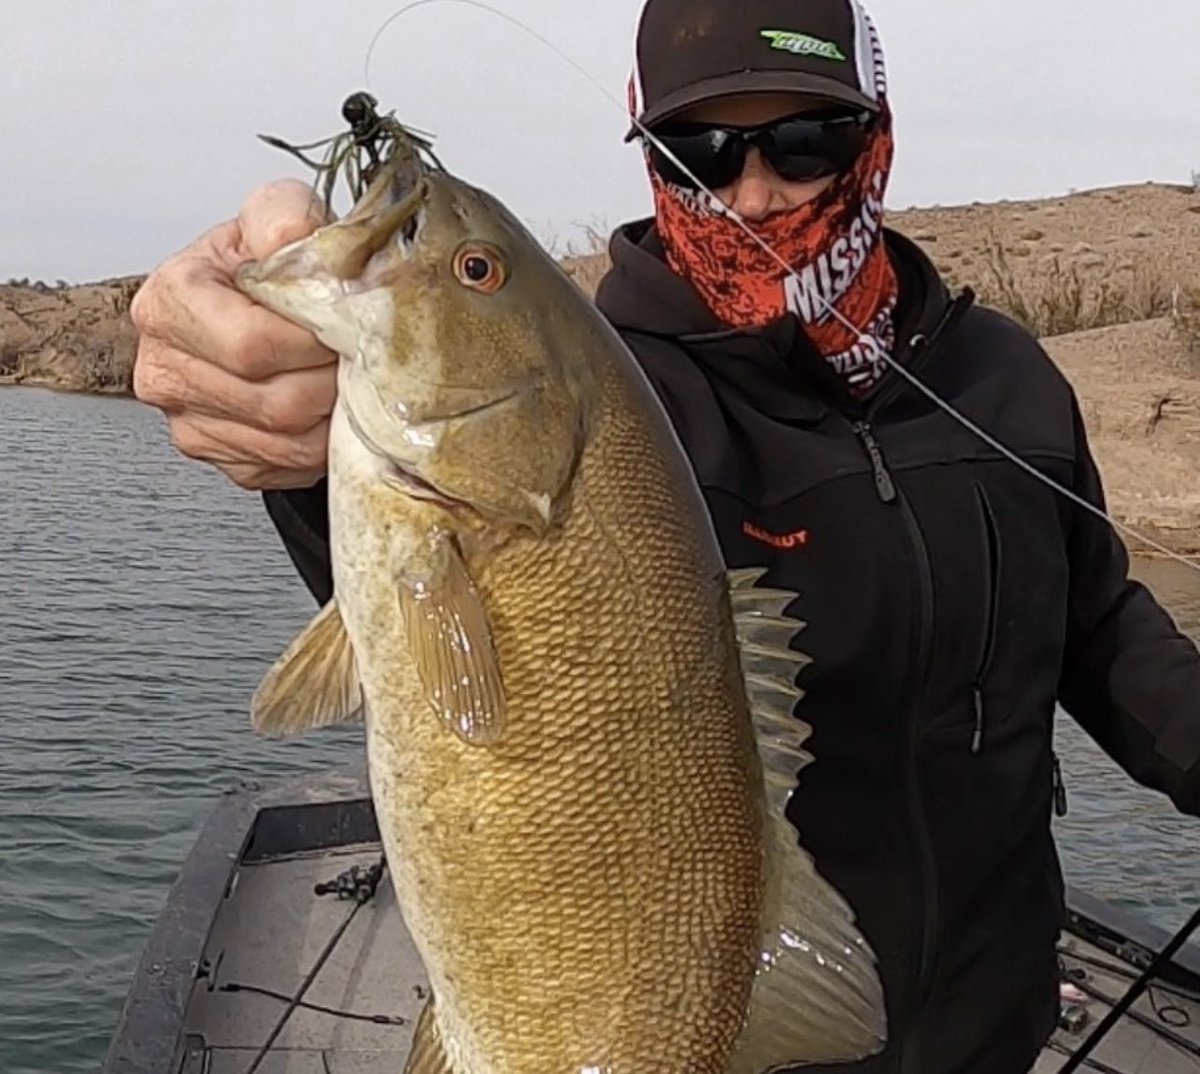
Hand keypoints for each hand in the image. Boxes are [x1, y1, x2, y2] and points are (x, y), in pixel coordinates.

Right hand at [131, 180, 336, 490]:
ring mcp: (189, 423)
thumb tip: (295, 237)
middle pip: (275, 403)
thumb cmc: (266, 266)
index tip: (341, 324)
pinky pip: (288, 467)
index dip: (312, 342)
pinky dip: (322, 444)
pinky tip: (327, 409)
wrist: (259, 306)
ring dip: (334, 416)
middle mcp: (164, 369)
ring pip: (288, 443)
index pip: (251, 345)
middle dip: (331, 380)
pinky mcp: (222, 460)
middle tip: (355, 355)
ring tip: (347, 379)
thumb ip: (283, 217)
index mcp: (169, 302)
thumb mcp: (273, 218)